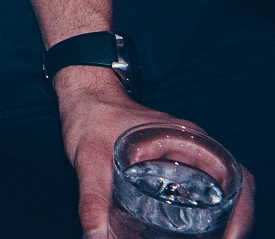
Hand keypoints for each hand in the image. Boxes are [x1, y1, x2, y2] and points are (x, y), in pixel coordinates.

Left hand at [56, 70, 255, 238]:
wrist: (79, 97)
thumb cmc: (88, 119)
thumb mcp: (90, 162)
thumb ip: (92, 202)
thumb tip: (96, 238)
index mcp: (187, 140)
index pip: (235, 175)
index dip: (242, 210)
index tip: (231, 236)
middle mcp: (191, 148)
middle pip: (230, 189)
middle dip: (231, 221)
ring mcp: (182, 157)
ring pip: (215, 192)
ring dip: (217, 219)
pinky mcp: (168, 165)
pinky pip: (196, 190)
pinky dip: (200, 212)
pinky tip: (187, 232)